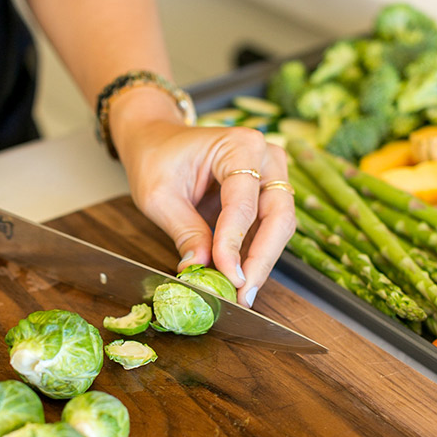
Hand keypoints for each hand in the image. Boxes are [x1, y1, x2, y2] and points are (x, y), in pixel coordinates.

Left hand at [114, 110, 295, 306]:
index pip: (243, 204)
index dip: (234, 244)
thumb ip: (183, 231)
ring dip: (261, 262)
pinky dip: (255, 256)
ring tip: (239, 293)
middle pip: (278, 216)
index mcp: (239, 146)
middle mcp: (266, 157)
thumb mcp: (159, 196)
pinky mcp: (267, 195)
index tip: (227, 277)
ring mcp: (271, 175)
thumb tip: (199, 267)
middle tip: (243, 294)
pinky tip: (238, 278)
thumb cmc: (157, 159)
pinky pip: (269, 230)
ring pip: (279, 227)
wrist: (158, 142)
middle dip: (261, 260)